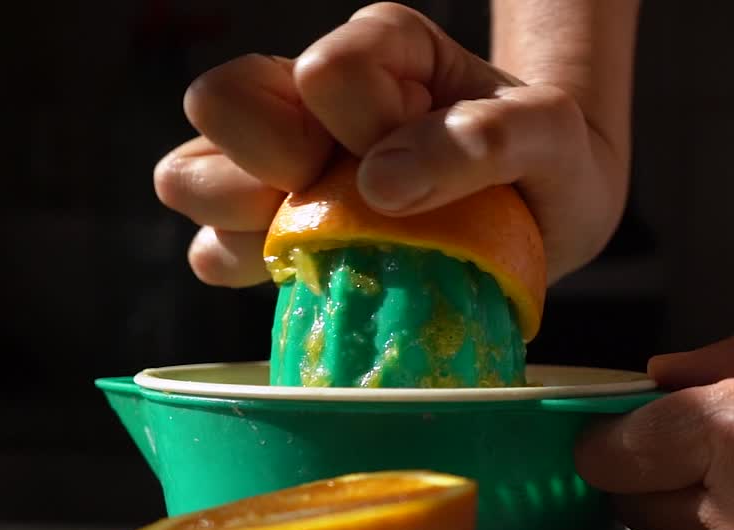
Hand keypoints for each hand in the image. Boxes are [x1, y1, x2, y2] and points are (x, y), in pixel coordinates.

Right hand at [152, 2, 632, 287]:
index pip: (326, 74)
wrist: (543, 216)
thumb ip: (487, 138)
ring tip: (324, 242)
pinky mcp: (266, 233)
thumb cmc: (546, 163)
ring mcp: (277, 164)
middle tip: (347, 201)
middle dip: (275, 162)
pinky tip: (308, 274)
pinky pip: (207, 252)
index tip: (414, 172)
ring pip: (186, 175)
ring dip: (246, 221)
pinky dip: (246, 268)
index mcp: (377, 50)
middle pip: (217, 100)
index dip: (367, 130)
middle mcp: (309, 97)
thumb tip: (381, 183)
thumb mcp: (547, 137)